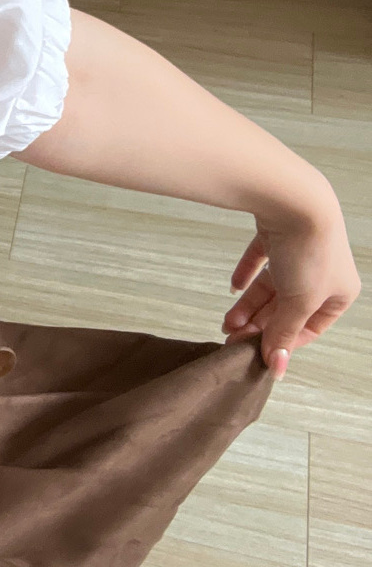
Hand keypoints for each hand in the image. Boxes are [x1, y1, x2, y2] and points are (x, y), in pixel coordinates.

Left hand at [222, 195, 360, 375]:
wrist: (293, 198)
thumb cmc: (309, 252)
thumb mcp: (299, 302)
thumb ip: (284, 334)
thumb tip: (277, 368)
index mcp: (340, 292)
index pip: (310, 327)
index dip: (283, 341)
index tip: (257, 354)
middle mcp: (324, 271)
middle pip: (288, 307)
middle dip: (260, 324)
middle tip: (232, 338)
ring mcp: (301, 250)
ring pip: (272, 285)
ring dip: (249, 305)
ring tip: (226, 321)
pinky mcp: (279, 231)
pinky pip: (262, 259)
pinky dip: (247, 274)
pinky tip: (232, 288)